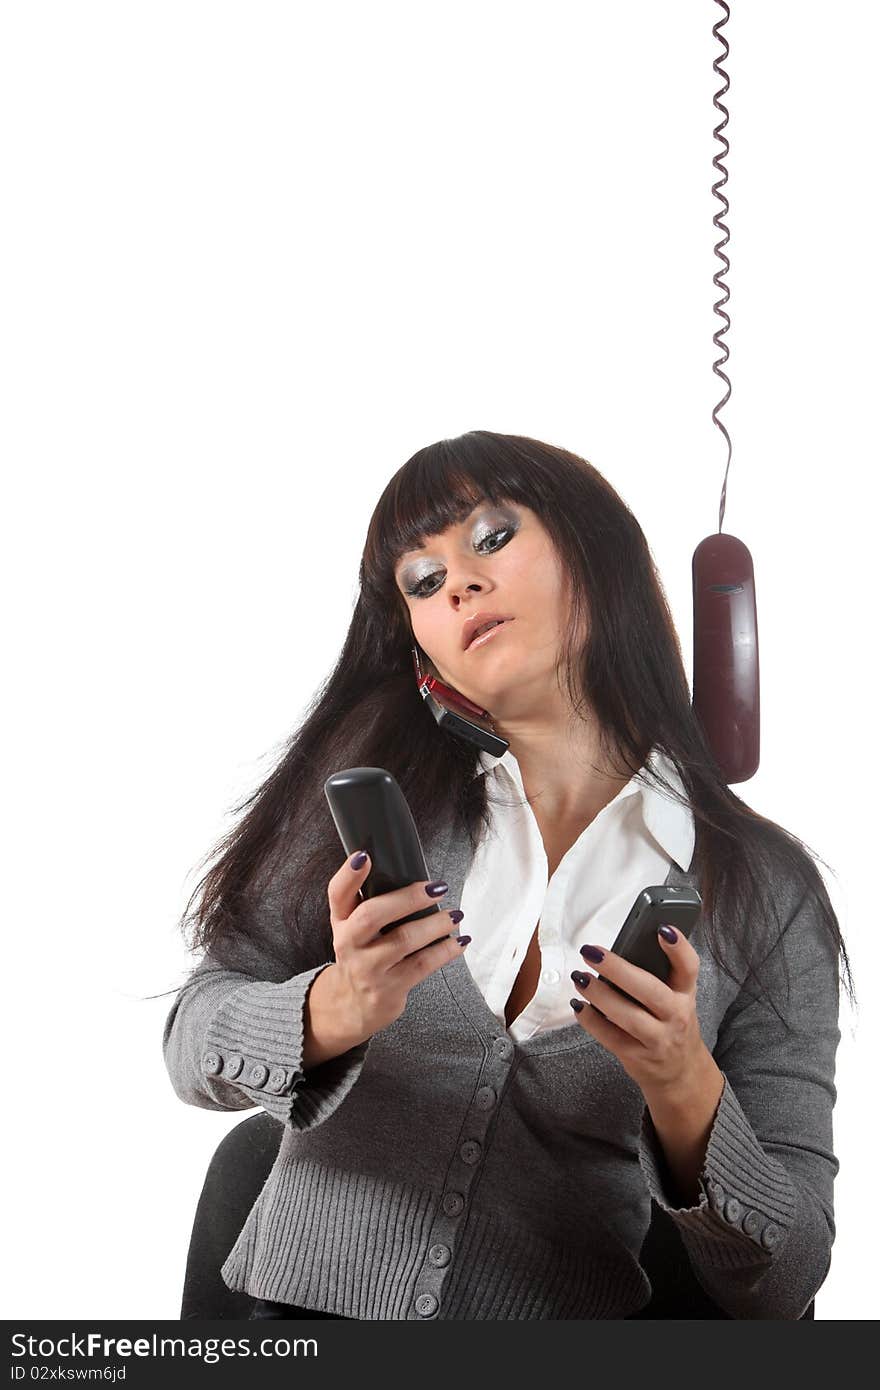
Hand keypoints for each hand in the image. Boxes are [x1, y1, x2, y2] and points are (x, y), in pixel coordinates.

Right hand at [326, 852, 467, 1041]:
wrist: (351, 1006)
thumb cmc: (361, 954)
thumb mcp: (353, 926)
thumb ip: (369, 899)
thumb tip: (407, 868)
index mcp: (341, 921)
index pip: (338, 894)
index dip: (348, 875)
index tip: (364, 856)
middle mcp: (349, 943)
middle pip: (371, 915)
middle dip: (406, 898)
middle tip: (436, 888)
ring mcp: (368, 968)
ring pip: (403, 940)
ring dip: (435, 924)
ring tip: (455, 914)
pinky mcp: (389, 988)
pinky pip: (422, 965)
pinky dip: (445, 951)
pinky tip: (459, 941)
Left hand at [569, 927, 707, 1098]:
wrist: (680, 1071)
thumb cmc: (670, 1021)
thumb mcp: (675, 996)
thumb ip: (656, 974)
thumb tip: (618, 948)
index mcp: (686, 993)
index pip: (689, 967)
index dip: (679, 948)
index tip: (663, 929)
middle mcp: (677, 1016)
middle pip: (649, 991)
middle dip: (618, 970)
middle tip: (592, 952)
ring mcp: (658, 1039)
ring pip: (627, 1016)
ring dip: (599, 995)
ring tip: (580, 977)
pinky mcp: (638, 1057)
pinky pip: (610, 1037)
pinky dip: (591, 1020)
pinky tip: (579, 1005)